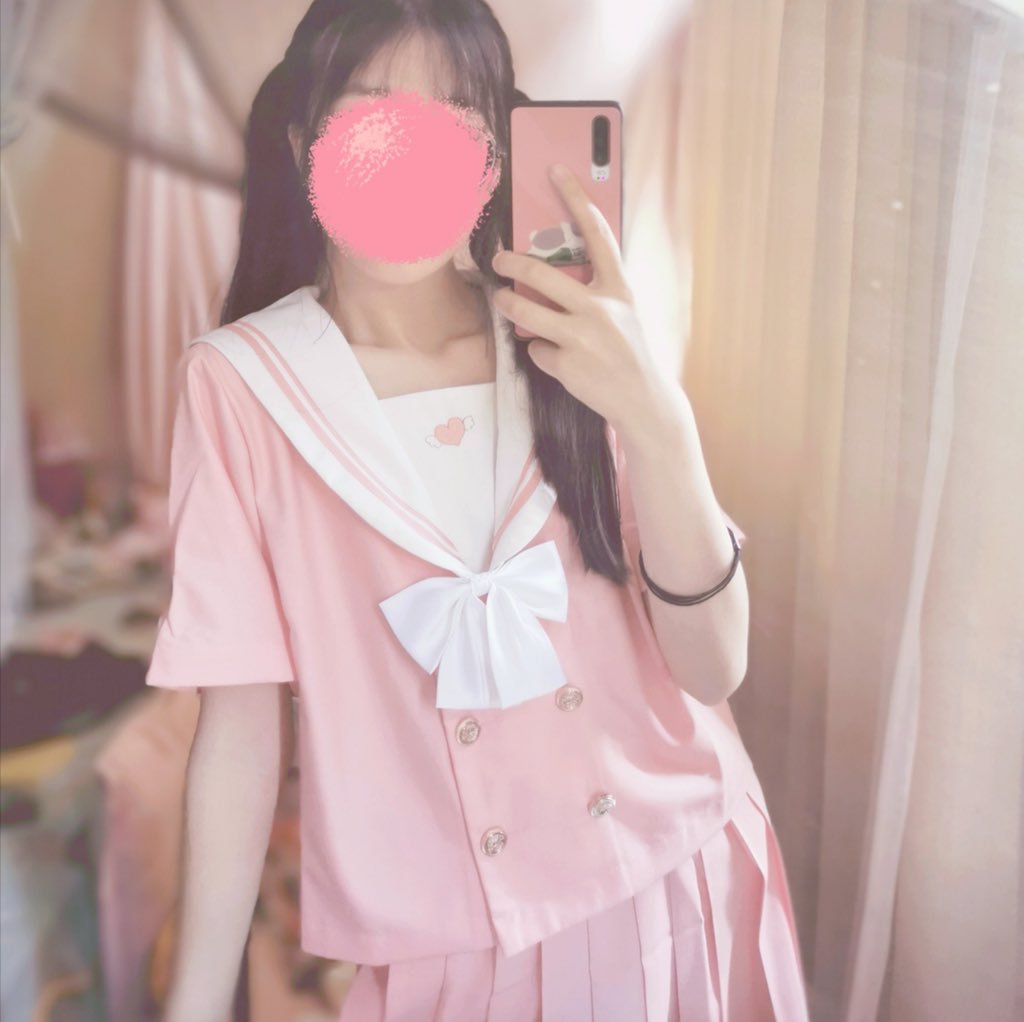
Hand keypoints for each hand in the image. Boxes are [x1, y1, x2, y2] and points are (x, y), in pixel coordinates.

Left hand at [489, 163, 664, 431]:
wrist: (643, 399)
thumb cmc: (630, 351)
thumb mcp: (625, 312)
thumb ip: (598, 290)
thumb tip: (559, 271)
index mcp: (619, 288)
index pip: (596, 232)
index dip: (575, 197)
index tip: (555, 170)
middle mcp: (600, 308)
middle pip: (542, 274)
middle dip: (512, 263)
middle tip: (499, 258)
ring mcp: (582, 336)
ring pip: (526, 312)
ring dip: (507, 303)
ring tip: (501, 299)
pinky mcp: (567, 363)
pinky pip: (537, 349)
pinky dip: (543, 353)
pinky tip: (560, 359)